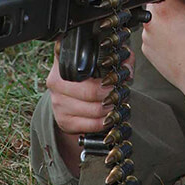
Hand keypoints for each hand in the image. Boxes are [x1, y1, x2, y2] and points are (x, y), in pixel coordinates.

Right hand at [46, 41, 133, 175]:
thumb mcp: (105, 62)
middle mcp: (57, 81)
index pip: (75, 61)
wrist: (73, 96)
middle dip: (109, 94)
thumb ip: (120, 60)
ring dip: (109, 109)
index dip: (95, 69)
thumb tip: (127, 71)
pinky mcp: (64, 120)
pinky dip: (103, 122)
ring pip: (92, 109)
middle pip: (89, 91)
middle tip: (119, 94)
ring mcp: (58, 102)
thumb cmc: (91, 76)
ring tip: (116, 104)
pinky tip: (108, 116)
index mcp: (63, 61)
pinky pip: (90, 124)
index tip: (110, 77)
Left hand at [143, 0, 184, 91]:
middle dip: (170, 7)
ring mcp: (146, 38)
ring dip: (165, 23)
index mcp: (165, 7)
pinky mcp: (147, 51)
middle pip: (158, 5)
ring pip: (154, 22)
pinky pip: (152, 39)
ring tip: (183, 33)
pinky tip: (177, 44)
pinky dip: (161, 39)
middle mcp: (150, 21)